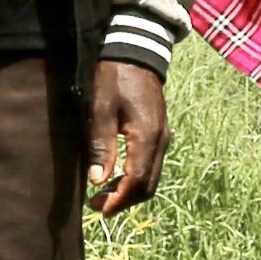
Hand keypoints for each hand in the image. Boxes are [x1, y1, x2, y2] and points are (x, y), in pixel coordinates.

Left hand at [87, 58, 168, 215]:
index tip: (99, 209)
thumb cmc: (114, 77)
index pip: (137, 181)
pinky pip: (152, 164)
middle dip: (124, 200)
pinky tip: (116, 175)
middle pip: (148, 185)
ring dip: (130, 190)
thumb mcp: (100, 109)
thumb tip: (97, 181)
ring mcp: (164, 136)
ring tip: (104, 192)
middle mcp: (161, 141)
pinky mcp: (160, 132)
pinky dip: (136, 177)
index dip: (119, 199)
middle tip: (97, 204)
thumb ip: (100, 146)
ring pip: (152, 176)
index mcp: (147, 137)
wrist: (135, 50)